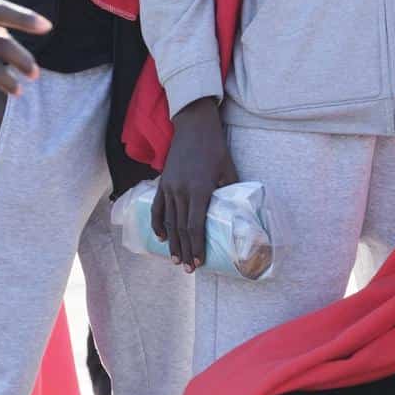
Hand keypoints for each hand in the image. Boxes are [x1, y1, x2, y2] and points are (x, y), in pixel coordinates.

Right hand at [151, 97, 235, 271]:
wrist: (193, 126)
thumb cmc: (215, 147)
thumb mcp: (228, 169)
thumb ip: (230, 191)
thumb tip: (237, 211)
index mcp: (200, 189)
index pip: (195, 226)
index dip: (197, 246)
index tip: (199, 261)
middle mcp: (182, 191)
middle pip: (181, 228)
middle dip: (185, 250)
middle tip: (188, 268)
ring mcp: (169, 187)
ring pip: (169, 221)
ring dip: (172, 242)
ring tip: (176, 260)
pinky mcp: (162, 182)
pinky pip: (157, 207)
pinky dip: (157, 224)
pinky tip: (161, 237)